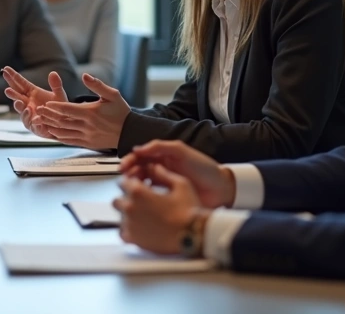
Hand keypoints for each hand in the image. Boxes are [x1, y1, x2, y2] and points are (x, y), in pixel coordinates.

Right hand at [2, 68, 66, 137]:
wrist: (64, 123)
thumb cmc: (58, 108)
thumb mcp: (59, 95)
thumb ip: (56, 85)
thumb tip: (53, 73)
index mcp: (32, 92)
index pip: (20, 83)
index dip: (13, 76)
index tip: (6, 69)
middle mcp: (27, 103)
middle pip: (17, 96)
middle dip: (12, 93)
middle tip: (7, 90)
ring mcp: (29, 114)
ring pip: (21, 110)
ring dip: (19, 106)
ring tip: (19, 103)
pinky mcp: (33, 126)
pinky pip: (31, 123)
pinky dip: (31, 119)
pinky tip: (33, 117)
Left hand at [33, 73, 129, 149]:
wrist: (130, 131)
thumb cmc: (121, 111)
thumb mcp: (112, 94)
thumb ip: (97, 85)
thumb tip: (84, 75)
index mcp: (91, 113)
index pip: (68, 109)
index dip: (55, 106)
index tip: (46, 103)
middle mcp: (87, 125)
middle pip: (62, 121)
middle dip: (49, 116)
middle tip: (39, 111)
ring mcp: (87, 136)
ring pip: (64, 132)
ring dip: (51, 126)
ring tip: (42, 121)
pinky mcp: (88, 143)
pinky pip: (70, 141)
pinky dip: (60, 136)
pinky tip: (53, 132)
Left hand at [113, 166, 205, 255]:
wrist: (194, 236)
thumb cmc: (189, 211)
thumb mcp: (181, 184)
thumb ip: (164, 174)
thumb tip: (155, 168)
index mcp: (138, 192)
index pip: (122, 182)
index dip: (130, 182)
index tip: (137, 185)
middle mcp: (130, 207)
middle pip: (118, 199)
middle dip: (127, 198)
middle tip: (140, 201)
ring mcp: (130, 225)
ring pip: (120, 216)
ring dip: (128, 214)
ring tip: (143, 215)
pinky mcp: (133, 240)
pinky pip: (123, 232)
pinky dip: (129, 229)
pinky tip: (141, 228)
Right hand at [120, 140, 234, 208]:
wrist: (220, 189)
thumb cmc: (205, 168)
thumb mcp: (182, 152)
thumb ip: (161, 146)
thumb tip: (138, 148)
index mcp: (163, 155)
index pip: (141, 155)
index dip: (131, 160)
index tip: (124, 166)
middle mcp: (161, 168)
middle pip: (138, 169)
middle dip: (129, 173)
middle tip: (124, 179)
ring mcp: (163, 182)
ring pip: (142, 182)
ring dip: (135, 184)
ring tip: (133, 189)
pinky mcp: (167, 196)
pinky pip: (150, 195)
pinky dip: (144, 195)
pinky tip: (143, 197)